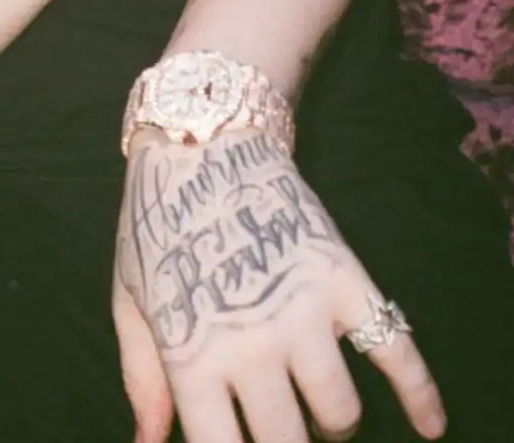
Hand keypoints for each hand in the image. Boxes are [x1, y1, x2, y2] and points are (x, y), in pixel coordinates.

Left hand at [113, 130, 445, 442]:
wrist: (200, 144)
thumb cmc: (156, 225)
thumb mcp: (130, 298)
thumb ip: (142, 378)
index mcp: (191, 357)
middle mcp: (253, 346)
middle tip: (281, 426)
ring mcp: (304, 312)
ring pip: (340, 412)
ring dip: (331, 419)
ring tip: (312, 401)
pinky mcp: (344, 279)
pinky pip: (397, 351)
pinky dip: (421, 396)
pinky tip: (429, 427)